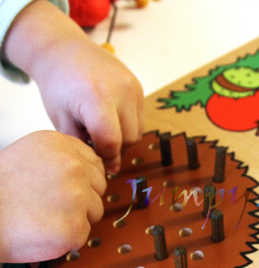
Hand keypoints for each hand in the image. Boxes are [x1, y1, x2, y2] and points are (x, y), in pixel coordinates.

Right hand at [0, 131, 105, 262]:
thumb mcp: (28, 155)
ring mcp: (77, 197)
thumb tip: (90, 170)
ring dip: (74, 219)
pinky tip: (43, 231)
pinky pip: (82, 234)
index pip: (94, 163)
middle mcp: (73, 167)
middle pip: (98, 187)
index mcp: (60, 145)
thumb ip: (61, 158)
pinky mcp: (75, 226)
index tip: (63, 188)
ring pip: (94, 211)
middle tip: (48, 205)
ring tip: (42, 217)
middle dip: (81, 199)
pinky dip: (66, 238)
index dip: (81, 180)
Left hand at [3, 0, 143, 173]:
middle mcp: (121, 92)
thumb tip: (104, 166)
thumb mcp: (60, 118)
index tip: (102, 166)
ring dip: (123, 139)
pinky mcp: (139, 88)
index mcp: (96, 99)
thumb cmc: (57, 85)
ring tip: (103, 133)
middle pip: (128, 139)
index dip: (106, 158)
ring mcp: (133, 89)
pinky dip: (127, 125)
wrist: (64, 50)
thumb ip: (81, 144)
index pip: (110, 142)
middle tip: (98, 148)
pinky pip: (139, 118)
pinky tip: (110, 120)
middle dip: (115, 149)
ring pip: (137, 131)